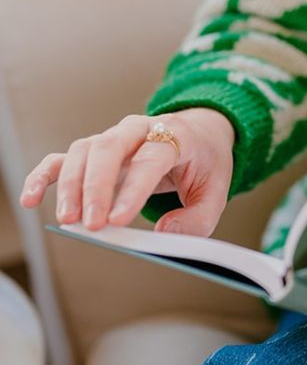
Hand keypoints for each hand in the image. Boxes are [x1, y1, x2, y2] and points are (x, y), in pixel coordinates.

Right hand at [19, 106, 235, 237]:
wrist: (197, 132)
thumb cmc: (204, 160)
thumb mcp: (216, 189)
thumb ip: (197, 218)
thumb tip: (164, 234)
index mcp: (174, 135)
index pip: (150, 157)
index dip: (133, 189)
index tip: (118, 220)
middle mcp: (138, 130)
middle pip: (110, 148)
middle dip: (97, 187)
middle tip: (93, 225)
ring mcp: (113, 138)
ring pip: (84, 152)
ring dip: (71, 186)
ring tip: (70, 221)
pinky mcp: (94, 152)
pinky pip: (62, 159)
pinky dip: (43, 176)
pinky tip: (31, 199)